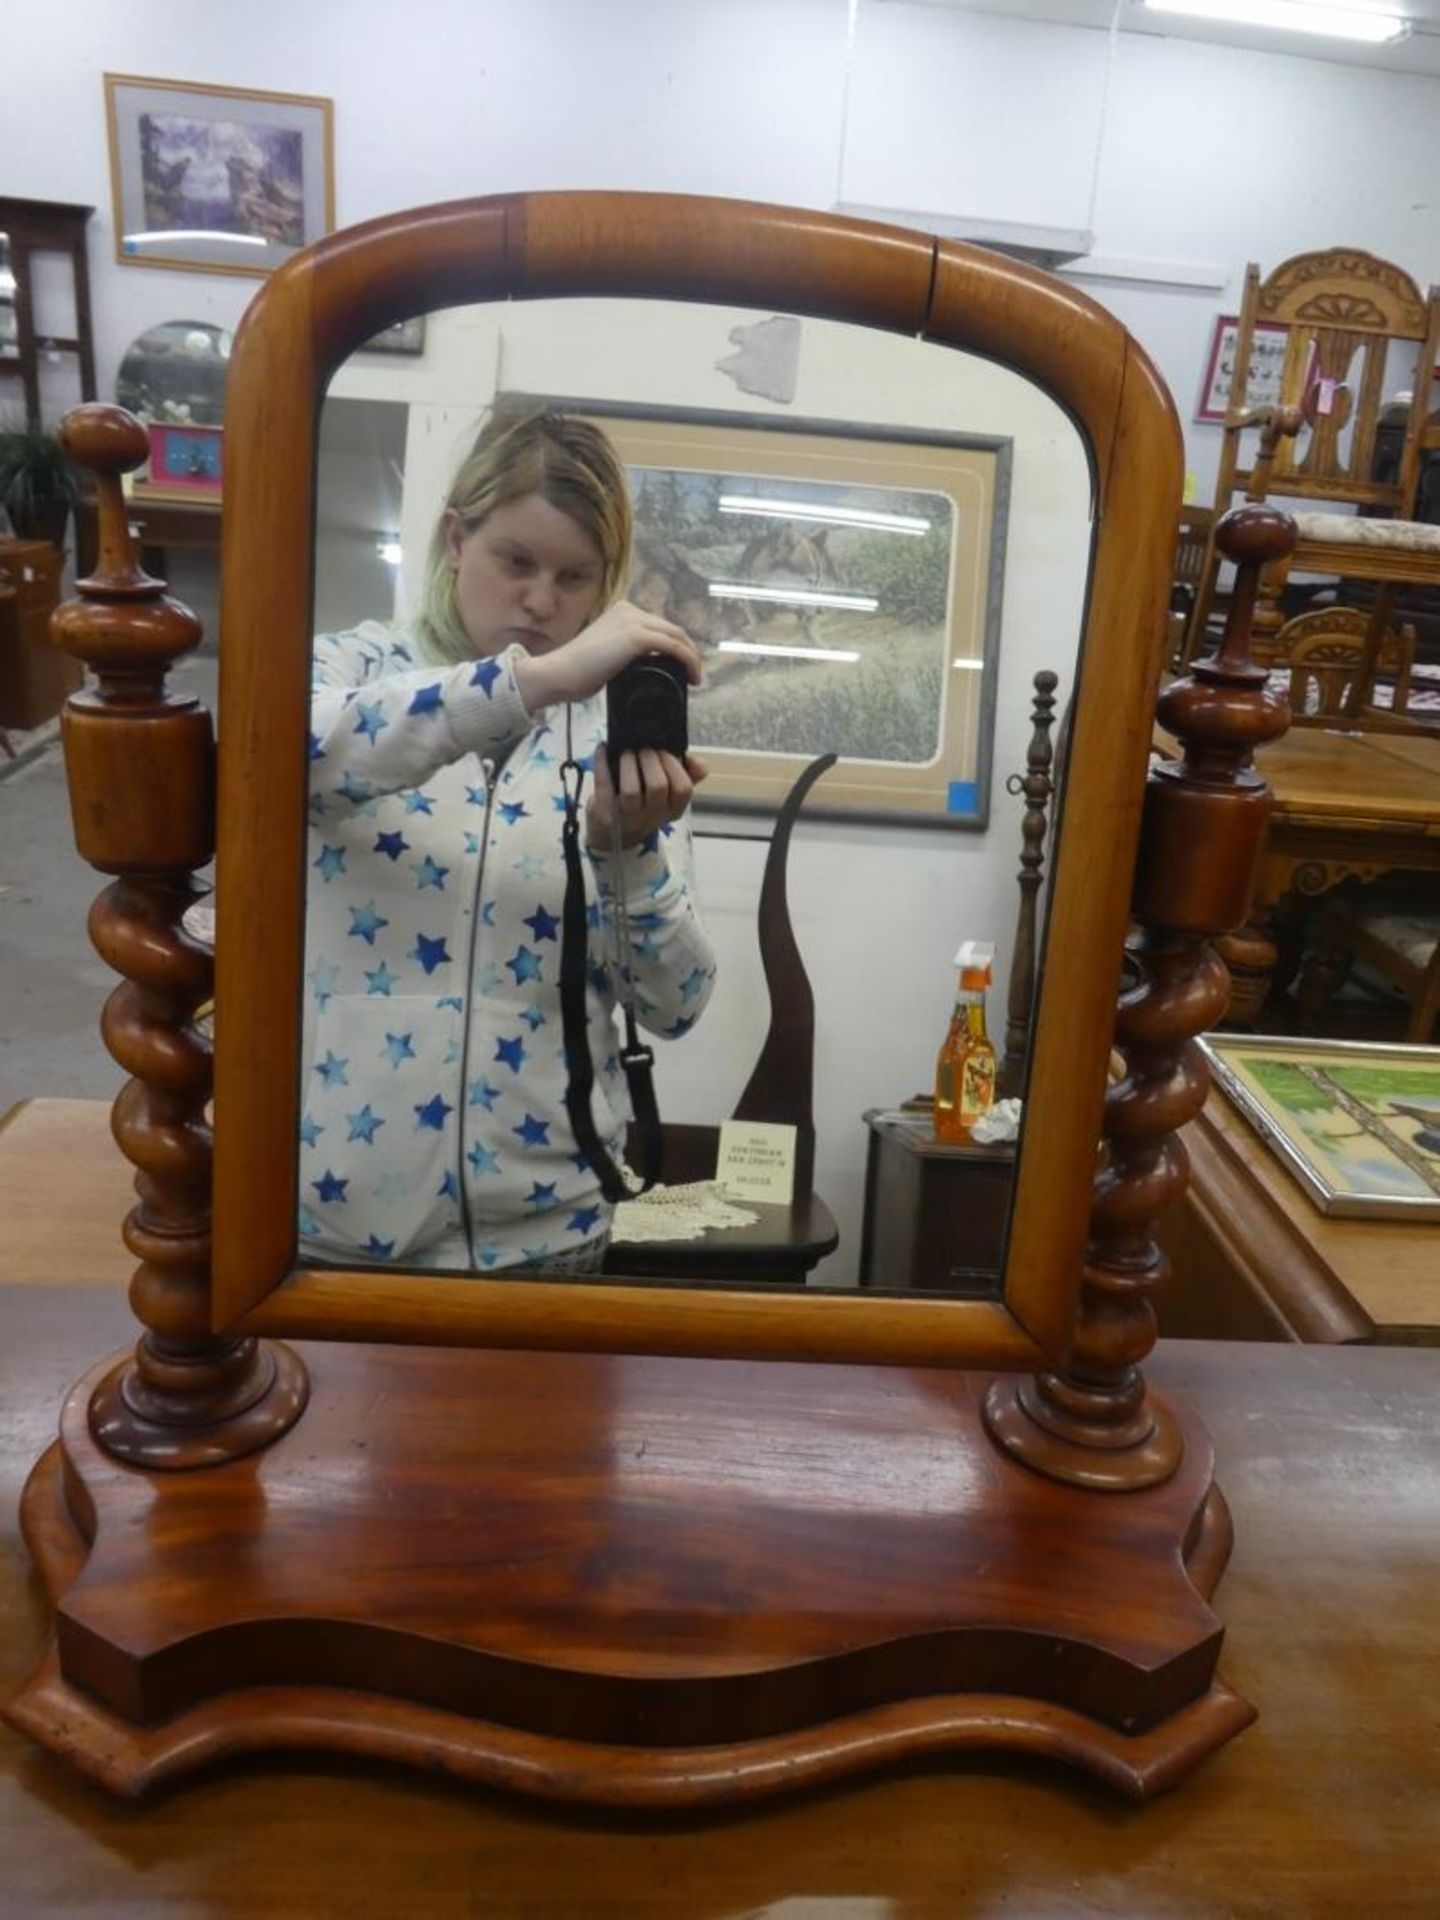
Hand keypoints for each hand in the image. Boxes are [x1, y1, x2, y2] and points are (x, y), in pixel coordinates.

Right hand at [512, 599, 702, 712]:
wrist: (559, 673)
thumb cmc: (577, 672)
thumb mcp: (606, 656)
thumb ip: (625, 654)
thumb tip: (644, 667)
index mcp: (622, 612)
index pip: (658, 627)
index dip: (675, 647)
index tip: (682, 669)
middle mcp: (629, 610)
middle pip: (671, 629)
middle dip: (687, 651)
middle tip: (692, 674)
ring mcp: (633, 621)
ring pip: (676, 636)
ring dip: (691, 657)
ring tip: (694, 678)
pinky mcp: (636, 636)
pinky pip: (673, 646)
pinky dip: (687, 661)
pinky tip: (692, 676)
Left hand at [586, 746, 708, 850]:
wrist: (614, 834)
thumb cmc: (645, 803)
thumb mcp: (669, 794)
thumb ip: (688, 775)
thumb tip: (699, 763)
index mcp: (673, 809)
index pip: (683, 789)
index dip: (675, 766)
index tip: (665, 751)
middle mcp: (653, 815)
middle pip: (658, 786)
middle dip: (651, 760)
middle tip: (644, 748)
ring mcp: (628, 816)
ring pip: (632, 791)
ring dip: (629, 765)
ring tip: (627, 752)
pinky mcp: (605, 813)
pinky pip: (604, 787)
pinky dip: (602, 764)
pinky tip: (603, 748)